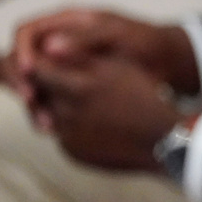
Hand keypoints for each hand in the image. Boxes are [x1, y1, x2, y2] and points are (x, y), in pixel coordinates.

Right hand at [5, 9, 197, 123]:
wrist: (166, 60)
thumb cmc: (144, 40)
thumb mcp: (117, 35)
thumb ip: (84, 39)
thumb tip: (49, 48)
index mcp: (65, 22)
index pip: (25, 31)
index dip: (21, 50)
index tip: (29, 71)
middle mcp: (57, 42)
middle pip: (20, 59)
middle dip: (19, 80)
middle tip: (30, 100)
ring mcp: (62, 65)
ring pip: (30, 83)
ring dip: (31, 101)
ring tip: (44, 122)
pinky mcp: (69, 87)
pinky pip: (47, 98)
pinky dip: (45, 111)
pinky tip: (53, 128)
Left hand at [29, 53, 179, 170]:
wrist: (164, 139)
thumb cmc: (145, 96)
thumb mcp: (117, 66)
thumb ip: (82, 55)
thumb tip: (48, 46)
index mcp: (79, 87)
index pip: (37, 69)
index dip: (39, 61)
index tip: (45, 57)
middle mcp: (69, 114)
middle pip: (38, 94)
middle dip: (43, 84)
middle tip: (60, 78)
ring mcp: (70, 137)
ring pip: (46, 116)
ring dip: (54, 106)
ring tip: (77, 101)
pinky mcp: (75, 154)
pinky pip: (62, 137)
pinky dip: (69, 128)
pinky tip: (90, 122)